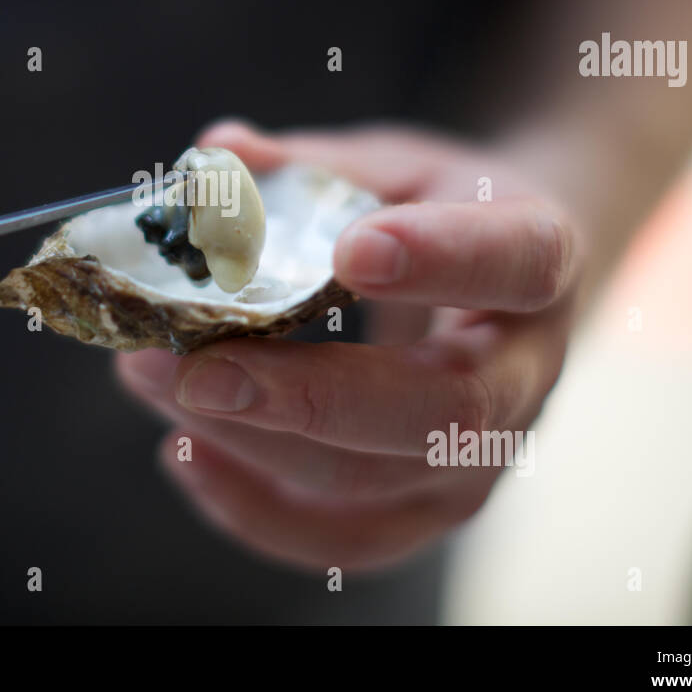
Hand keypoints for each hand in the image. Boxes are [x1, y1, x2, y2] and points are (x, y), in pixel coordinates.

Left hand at [116, 120, 581, 570]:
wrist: (506, 289)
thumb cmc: (442, 212)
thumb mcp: (394, 165)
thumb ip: (312, 166)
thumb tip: (219, 151)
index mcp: (540, 258)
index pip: (515, 263)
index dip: (441, 260)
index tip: (350, 252)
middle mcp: (525, 373)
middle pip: (443, 410)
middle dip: (313, 396)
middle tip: (201, 368)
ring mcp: (480, 458)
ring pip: (374, 481)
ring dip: (251, 441)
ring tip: (151, 378)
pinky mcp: (426, 508)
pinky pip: (345, 540)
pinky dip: (255, 510)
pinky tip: (183, 451)